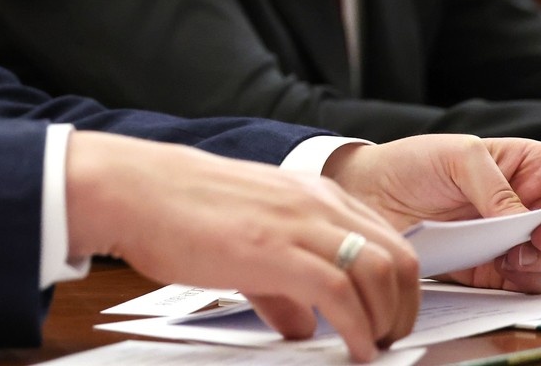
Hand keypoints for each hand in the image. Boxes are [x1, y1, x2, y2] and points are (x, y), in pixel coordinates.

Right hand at [67, 131, 419, 361]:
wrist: (135, 190)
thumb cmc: (179, 210)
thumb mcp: (246, 242)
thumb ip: (281, 285)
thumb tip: (302, 324)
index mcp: (314, 193)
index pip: (387, 239)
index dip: (401, 288)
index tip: (391, 320)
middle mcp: (317, 202)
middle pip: (399, 258)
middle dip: (405, 310)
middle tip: (389, 341)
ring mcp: (299, 224)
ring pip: (381, 274)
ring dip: (386, 321)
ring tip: (370, 349)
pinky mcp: (276, 251)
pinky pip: (340, 294)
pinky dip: (357, 329)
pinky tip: (352, 351)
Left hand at [324, 135, 540, 293]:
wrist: (371, 196)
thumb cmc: (414, 163)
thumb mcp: (458, 157)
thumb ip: (496, 188)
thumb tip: (528, 222)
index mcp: (529, 165)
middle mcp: (530, 202)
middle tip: (537, 236)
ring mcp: (516, 236)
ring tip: (514, 254)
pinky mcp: (497, 267)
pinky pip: (533, 283)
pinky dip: (529, 281)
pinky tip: (505, 269)